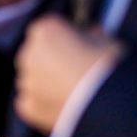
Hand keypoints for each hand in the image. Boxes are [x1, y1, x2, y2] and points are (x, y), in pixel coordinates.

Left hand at [14, 14, 123, 133]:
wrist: (108, 105)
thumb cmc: (109, 67)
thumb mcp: (107, 40)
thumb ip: (90, 35)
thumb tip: (90, 35)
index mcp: (44, 30)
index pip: (47, 29)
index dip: (64, 38)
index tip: (77, 47)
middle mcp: (28, 53)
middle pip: (36, 54)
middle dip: (50, 61)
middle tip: (74, 71)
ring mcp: (26, 81)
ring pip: (33, 79)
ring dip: (46, 83)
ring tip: (71, 92)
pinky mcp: (28, 106)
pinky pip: (32, 102)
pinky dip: (43, 104)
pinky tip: (63, 107)